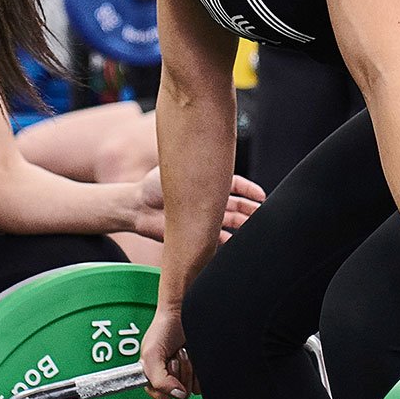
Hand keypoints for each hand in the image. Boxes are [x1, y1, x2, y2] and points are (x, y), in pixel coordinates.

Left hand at [131, 168, 264, 244]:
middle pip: (238, 205)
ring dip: (242, 225)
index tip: (261, 196)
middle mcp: (209, 201)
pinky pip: (217, 239)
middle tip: (261, 213)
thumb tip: (210, 157)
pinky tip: (233, 241)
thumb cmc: (154, 185)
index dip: (250, 191)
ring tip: (251, 228)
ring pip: (231, 222)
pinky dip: (227, 240)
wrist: (138, 208)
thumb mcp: (177, 171)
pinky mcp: (197, 235)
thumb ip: (195, 169)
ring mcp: (205, 218)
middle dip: (251, 209)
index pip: (236, 185)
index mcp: (207, 183)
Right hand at [140, 306, 196, 398]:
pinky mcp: (201, 370)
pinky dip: (200, 368)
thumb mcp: (150, 355)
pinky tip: (194, 354)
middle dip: (178, 373)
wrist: (181, 313)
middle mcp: (172, 379)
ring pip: (193, 388)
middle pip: (180, 394)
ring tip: (184, 351)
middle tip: (175, 355)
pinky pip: (204, 381)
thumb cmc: (162, 330)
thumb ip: (158, 380)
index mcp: (155, 378)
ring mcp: (188, 375)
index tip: (166, 367)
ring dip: (189, 368)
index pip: (162, 398)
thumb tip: (178, 394)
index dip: (165, 387)